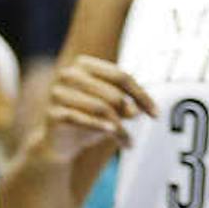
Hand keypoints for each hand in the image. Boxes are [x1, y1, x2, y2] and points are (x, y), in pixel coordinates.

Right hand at [41, 55, 156, 160]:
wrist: (59, 143)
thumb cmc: (89, 119)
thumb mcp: (112, 110)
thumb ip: (125, 106)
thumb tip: (135, 110)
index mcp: (84, 64)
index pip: (121, 76)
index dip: (141, 95)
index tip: (156, 114)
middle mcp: (68, 74)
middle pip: (112, 92)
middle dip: (129, 111)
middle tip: (137, 124)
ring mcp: (58, 93)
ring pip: (101, 108)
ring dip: (119, 127)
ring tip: (128, 141)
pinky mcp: (53, 113)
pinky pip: (82, 119)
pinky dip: (100, 127)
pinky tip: (114, 133)